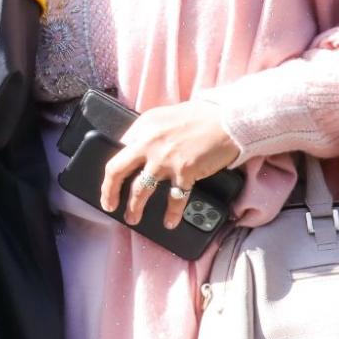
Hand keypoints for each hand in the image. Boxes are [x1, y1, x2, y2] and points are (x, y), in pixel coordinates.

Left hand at [99, 100, 241, 230]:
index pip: (118, 150)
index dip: (112, 169)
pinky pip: (174, 199)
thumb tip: (134, 148)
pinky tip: (169, 222)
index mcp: (143, 127)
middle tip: (108, 205)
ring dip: (134, 208)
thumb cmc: (201, 117)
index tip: (111, 180)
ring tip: (132, 218)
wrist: (230, 121)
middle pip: (116, 171)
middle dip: (108, 191)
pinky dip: (172, 214)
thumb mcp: (164, 116)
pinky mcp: (185, 172)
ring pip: (140, 190)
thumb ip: (148, 131)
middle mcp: (149, 143)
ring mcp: (165, 159)